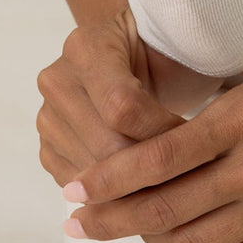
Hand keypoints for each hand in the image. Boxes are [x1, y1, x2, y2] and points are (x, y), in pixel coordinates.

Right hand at [36, 5, 232, 191]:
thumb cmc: (161, 54)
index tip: (195, 140)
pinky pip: (82, 187)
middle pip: (106, 146)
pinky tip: (146, 187)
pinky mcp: (48, 150)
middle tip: (189, 172)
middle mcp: (58, 81)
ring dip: (137, 185)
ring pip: (93, 174)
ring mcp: (47, 119)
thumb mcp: (175, 49)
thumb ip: (179, 75)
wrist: (130, 57)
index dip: (162, 132)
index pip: (122, 107)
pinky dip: (117, 195)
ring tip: (172, 180)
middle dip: (152, 165)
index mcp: (87, 47)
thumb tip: (192, 134)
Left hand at [58, 43, 242, 242]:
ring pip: (195, 242)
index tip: (72, 189)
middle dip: (110, 219)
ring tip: (128, 231)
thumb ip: (210, 89)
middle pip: (166, 207)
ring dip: (152, 241)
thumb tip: (138, 105)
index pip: (159, 157)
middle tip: (76, 223)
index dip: (108, 178)